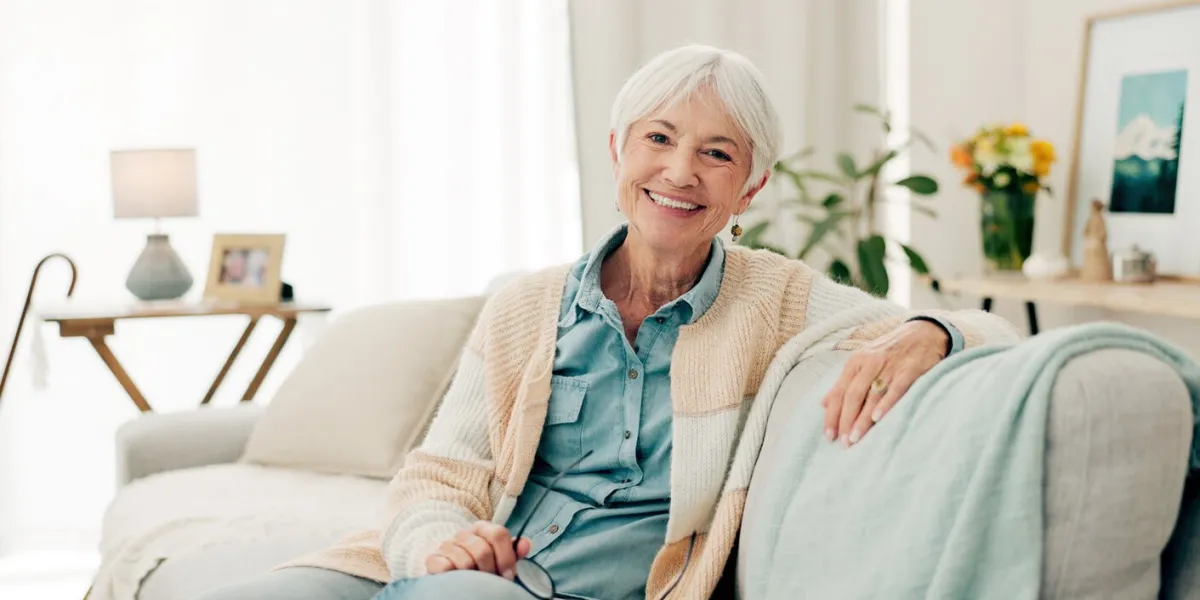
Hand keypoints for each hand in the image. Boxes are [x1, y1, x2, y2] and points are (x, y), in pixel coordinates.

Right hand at [425, 521, 531, 579]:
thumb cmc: (480, 566)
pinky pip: (445, 567)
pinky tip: (458, 579)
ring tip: (475, 582)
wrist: (451, 573)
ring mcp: (447, 545)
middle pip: (483, 550)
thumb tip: (526, 544)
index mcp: (482, 529)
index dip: (506, 557)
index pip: (498, 533)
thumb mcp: (499, 558)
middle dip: (490, 571)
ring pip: (465, 561)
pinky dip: (454, 576)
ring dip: (474, 577)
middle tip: (492, 582)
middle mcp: (464, 534)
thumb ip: (513, 551)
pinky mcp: (433, 559)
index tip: (509, 575)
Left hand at [822, 320, 948, 445]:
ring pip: (872, 396)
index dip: (832, 415)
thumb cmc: (889, 351)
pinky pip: (896, 389)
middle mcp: (869, 363)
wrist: (923, 332)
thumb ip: (844, 382)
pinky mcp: (909, 369)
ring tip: (856, 438)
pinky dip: (886, 404)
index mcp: (855, 362)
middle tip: (844, 443)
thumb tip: (823, 403)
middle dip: (845, 420)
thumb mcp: (863, 361)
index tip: (829, 435)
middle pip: (852, 395)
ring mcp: (889, 366)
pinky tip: (878, 419)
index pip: (839, 392)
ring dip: (863, 419)